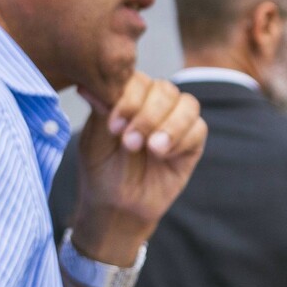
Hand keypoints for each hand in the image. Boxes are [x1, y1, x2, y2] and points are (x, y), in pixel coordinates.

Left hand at [69, 71, 205, 263]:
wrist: (118, 206)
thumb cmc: (102, 170)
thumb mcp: (95, 139)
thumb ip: (101, 109)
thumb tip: (88, 83)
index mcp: (129, 97)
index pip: (138, 80)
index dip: (129, 99)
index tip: (114, 126)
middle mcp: (154, 104)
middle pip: (165, 89)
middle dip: (148, 115)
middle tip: (130, 143)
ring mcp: (175, 122)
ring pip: (187, 104)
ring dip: (168, 126)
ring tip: (151, 149)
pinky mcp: (192, 143)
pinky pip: (198, 129)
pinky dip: (181, 140)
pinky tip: (163, 156)